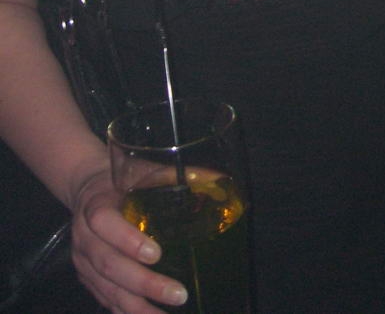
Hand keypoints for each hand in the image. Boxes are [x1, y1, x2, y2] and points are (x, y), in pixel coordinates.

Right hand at [70, 168, 187, 312]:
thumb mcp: (142, 171)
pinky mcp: (87, 279)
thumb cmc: (122, 180)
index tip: (156, 253)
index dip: (128, 240)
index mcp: (96, 205)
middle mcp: (85, 238)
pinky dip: (128, 313)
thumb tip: (215, 179)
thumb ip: (173, 176)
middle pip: (109, 265)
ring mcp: (83, 263)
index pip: (104, 222)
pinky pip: (106, 300)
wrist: (87, 188)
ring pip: (107, 290)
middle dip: (144, 283)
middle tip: (178, 294)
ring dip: (138, 308)